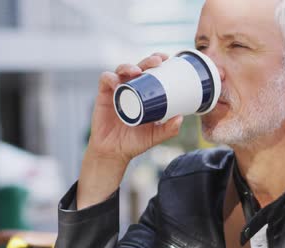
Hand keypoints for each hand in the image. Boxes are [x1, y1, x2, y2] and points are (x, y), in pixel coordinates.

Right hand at [77, 53, 182, 208]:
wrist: (114, 153)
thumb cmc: (135, 142)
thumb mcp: (155, 136)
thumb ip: (169, 129)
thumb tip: (181, 118)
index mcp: (144, 93)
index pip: (151, 72)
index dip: (158, 62)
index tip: (167, 58)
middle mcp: (131, 88)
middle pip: (139, 67)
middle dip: (147, 60)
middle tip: (157, 62)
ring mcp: (117, 91)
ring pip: (122, 70)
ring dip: (129, 66)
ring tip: (137, 71)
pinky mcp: (103, 96)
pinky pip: (105, 80)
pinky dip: (110, 78)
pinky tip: (117, 82)